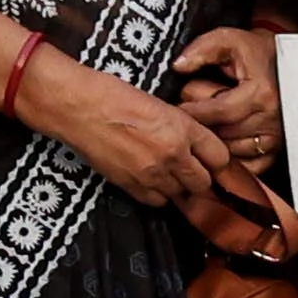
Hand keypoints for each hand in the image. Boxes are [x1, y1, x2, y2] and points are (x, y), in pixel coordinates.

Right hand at [10, 50, 237, 211]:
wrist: (77, 106)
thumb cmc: (112, 96)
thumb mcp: (158, 104)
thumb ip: (181, 127)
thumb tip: (195, 145)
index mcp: (183, 128)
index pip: (220, 157)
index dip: (218, 161)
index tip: (214, 162)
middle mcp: (173, 154)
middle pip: (205, 183)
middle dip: (202, 179)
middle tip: (194, 173)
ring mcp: (153, 173)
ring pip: (182, 195)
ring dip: (180, 188)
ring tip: (171, 177)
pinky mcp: (132, 185)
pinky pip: (157, 201)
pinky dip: (158, 195)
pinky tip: (152, 182)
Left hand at [165, 28, 297, 253]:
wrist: (288, 64)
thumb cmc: (256, 53)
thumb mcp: (229, 40)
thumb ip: (201, 50)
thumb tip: (178, 66)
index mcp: (260, 94)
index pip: (218, 112)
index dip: (193, 111)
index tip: (177, 109)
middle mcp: (272, 120)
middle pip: (223, 134)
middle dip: (202, 126)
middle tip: (191, 115)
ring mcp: (276, 139)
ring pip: (232, 152)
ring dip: (214, 142)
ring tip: (207, 127)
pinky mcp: (276, 151)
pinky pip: (248, 167)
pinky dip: (231, 161)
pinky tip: (220, 148)